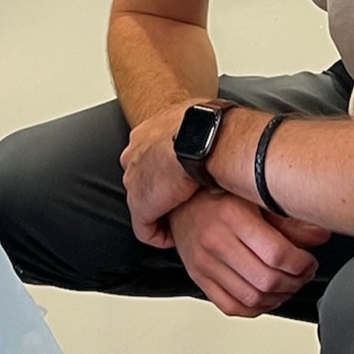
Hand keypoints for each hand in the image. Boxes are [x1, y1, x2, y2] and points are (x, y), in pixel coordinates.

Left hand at [120, 108, 203, 243]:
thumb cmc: (211, 124)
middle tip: (182, 200)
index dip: (166, 168)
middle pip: (143, 177)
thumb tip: (218, 124)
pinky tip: (174, 238)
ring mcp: (134, 181)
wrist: (204, 139)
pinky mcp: (140, 206)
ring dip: (162, 213)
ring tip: (181, 220)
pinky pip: (145, 229)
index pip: (150, 153)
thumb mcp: (204, 115)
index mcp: (148, 131)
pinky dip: (159, 235)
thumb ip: (201, 124)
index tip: (181, 177)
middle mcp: (135, 154)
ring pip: (144, 203)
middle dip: (161, 190)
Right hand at [169, 190, 329, 317]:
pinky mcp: (198, 278)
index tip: (308, 261)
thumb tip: (320, 235)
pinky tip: (266, 296)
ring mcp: (204, 263)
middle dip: (294, 282)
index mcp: (232, 215)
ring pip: (252, 298)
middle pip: (266, 280)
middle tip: (302, 273)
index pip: (277, 254)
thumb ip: (288, 217)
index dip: (302, 264)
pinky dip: (255, 308)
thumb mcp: (255, 194)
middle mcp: (215, 240)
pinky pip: (232, 307)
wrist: (181, 200)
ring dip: (278, 297)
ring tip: (287, 284)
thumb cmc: (220, 194)